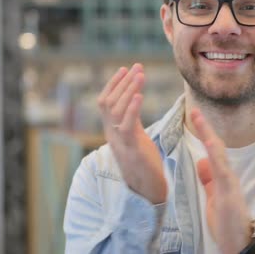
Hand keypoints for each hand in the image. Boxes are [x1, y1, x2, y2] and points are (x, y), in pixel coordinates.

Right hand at [97, 63, 166, 203]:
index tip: (126, 69)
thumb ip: (132, 119)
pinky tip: (139, 95)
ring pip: (116, 111)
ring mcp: (119, 141)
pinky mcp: (130, 149)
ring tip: (140, 74)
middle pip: (109, 103)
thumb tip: (133, 99)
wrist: (148, 188)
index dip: (114, 84)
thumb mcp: (136, 136)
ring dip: (128, 90)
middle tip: (136, 67)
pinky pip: (127, 126)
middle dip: (122, 82)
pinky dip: (132, 108)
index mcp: (112, 130)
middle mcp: (111, 134)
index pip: (106, 103)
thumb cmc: (145, 162)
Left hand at [190, 109, 252, 253]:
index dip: (204, 132)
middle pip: (216, 146)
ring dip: (209, 134)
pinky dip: (216, 155)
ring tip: (198, 117)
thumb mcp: (214, 197)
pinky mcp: (229, 192)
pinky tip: (211, 142)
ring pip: (219, 153)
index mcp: (222, 176)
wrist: (240, 242)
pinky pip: (222, 170)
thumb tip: (202, 162)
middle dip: (205, 127)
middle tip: (193, 109)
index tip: (194, 116)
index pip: (212, 150)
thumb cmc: (228, 222)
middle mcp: (228, 175)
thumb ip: (209, 180)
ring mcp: (230, 183)